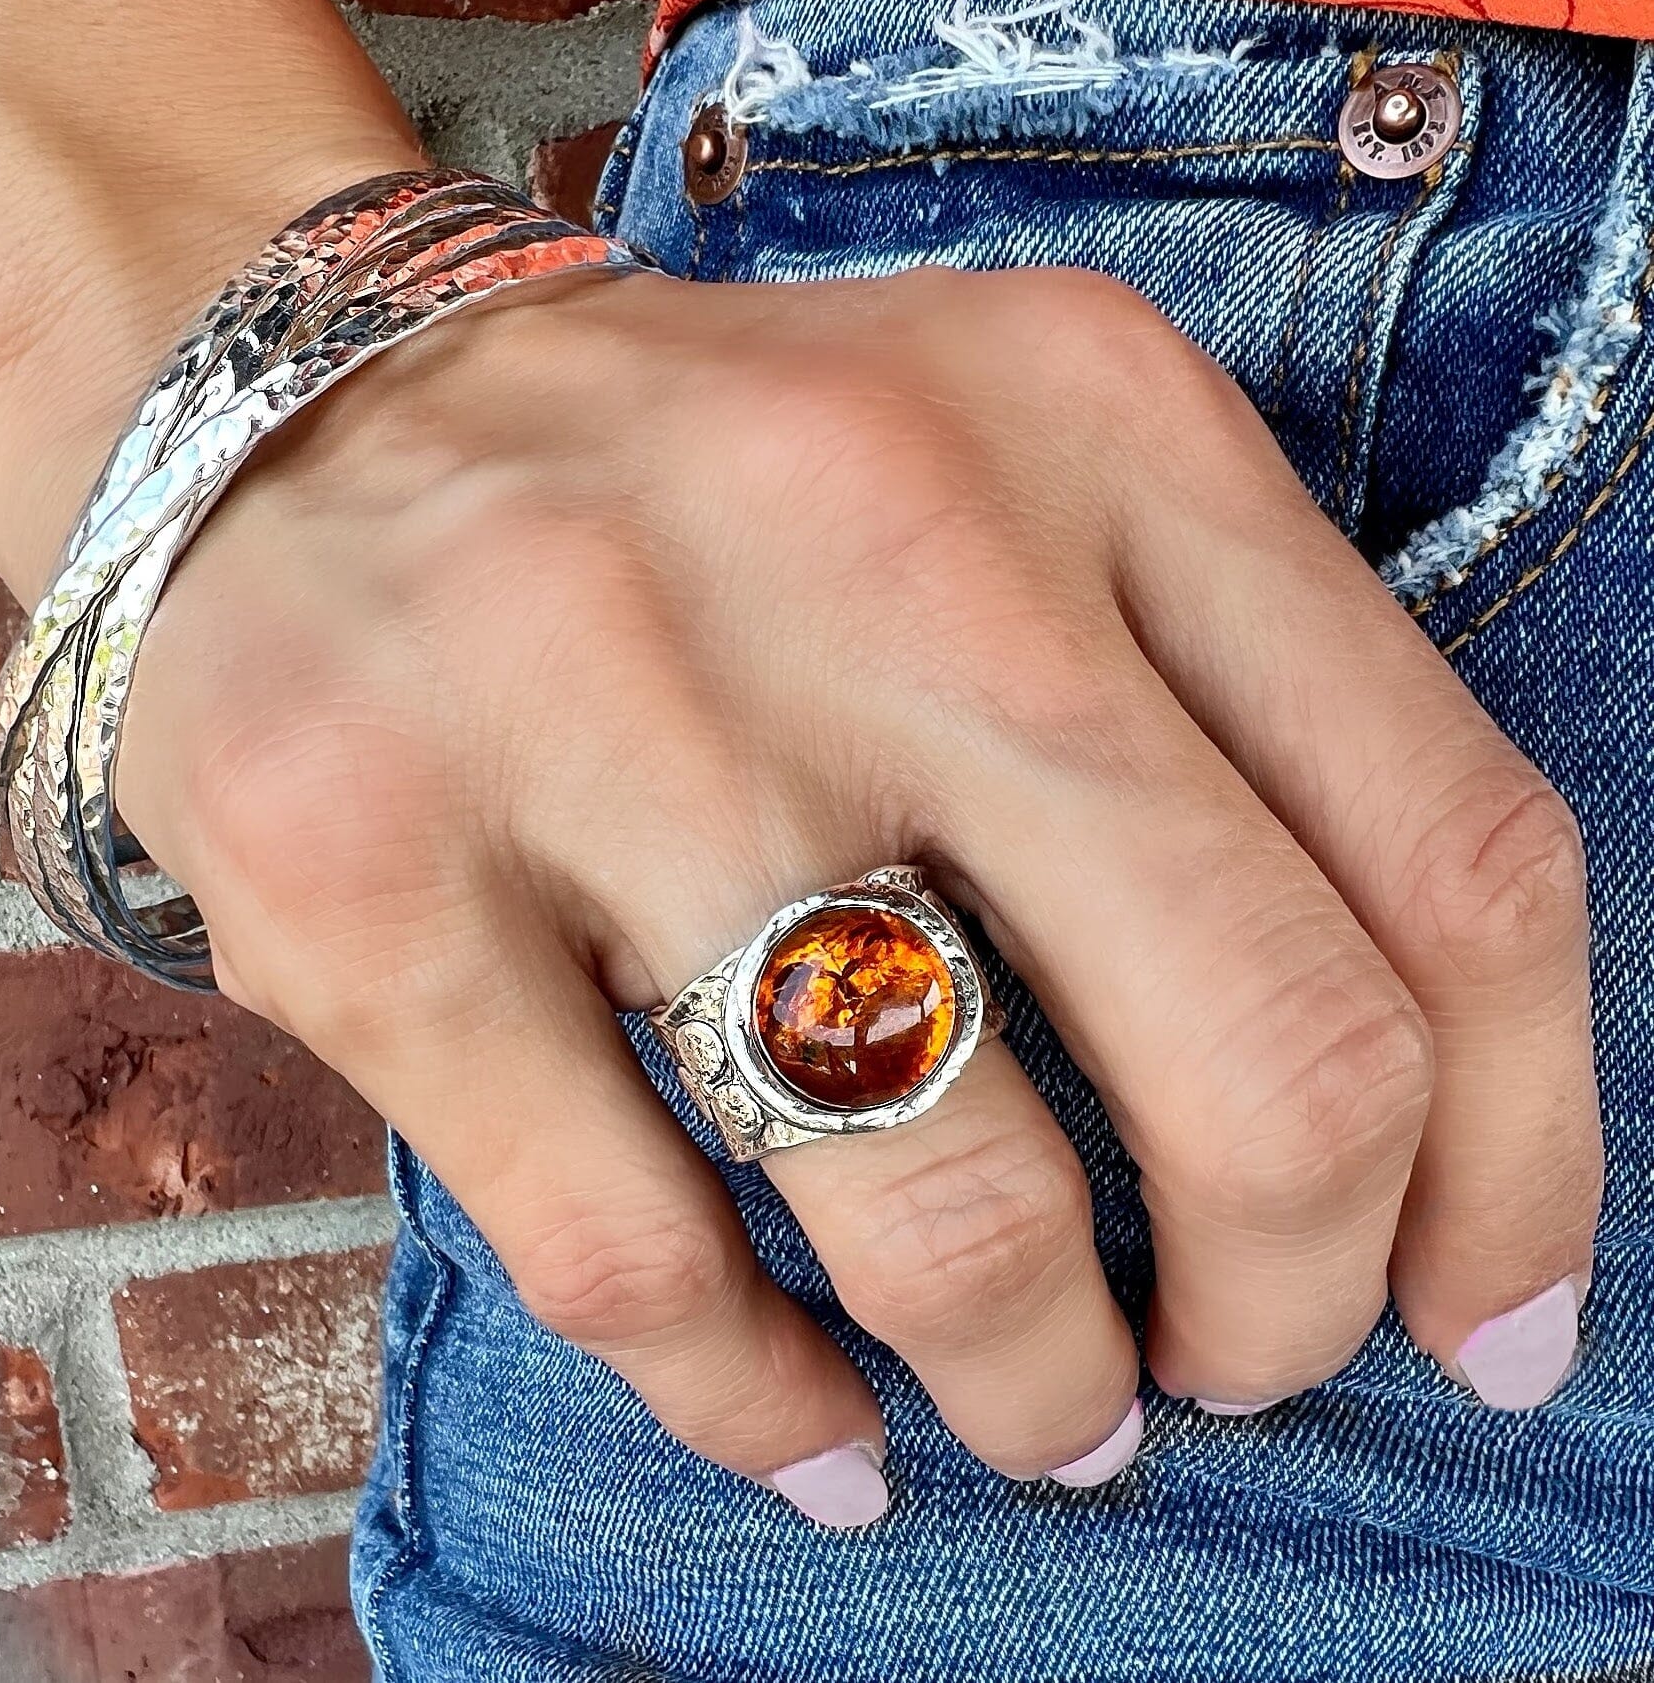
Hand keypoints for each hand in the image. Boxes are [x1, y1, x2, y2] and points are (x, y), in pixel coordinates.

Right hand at [114, 266, 1600, 1519]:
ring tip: (1033, 1400)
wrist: (316, 409)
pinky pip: (636, 1254)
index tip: (1479, 1315)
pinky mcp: (369, 864)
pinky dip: (760, 1399)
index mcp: (1098, 431)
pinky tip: (813, 1428)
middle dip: (1287, 1299)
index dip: (1521, 1152)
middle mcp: (877, 535)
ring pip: (943, 1195)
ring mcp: (602, 696)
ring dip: (1031, 1370)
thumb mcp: (1020, 497)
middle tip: (1234, 1362)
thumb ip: (1224, 744)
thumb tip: (1399, 1152)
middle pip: (1264, 1051)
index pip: (1449, 848)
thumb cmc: (723, 495)